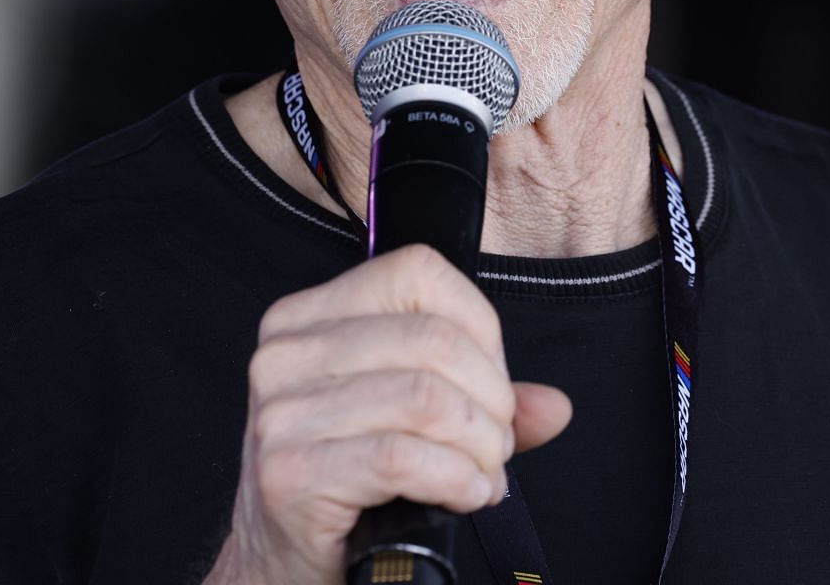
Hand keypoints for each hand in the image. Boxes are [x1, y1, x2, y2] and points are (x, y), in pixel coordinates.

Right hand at [204, 244, 571, 584]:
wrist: (277, 565)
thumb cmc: (340, 484)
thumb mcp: (402, 419)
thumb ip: (477, 399)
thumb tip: (551, 406)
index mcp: (308, 317)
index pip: (417, 273)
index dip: (479, 326)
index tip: (492, 382)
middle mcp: (286, 354)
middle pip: (433, 339)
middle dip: (490, 399)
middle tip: (495, 445)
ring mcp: (282, 412)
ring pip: (427, 398)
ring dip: (479, 447)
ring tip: (481, 475)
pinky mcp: (290, 472)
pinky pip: (404, 457)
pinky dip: (456, 479)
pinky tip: (464, 496)